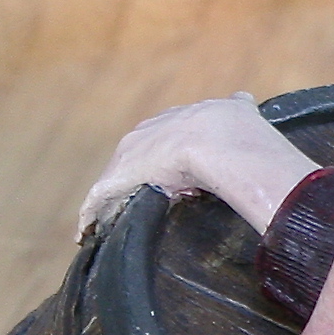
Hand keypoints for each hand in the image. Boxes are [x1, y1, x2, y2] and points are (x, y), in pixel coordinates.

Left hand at [78, 93, 315, 239]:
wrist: (218, 140)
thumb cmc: (235, 130)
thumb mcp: (239, 113)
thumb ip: (239, 110)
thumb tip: (244, 101)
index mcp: (176, 118)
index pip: (165, 137)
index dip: (168, 158)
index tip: (172, 177)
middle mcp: (148, 132)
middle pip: (136, 157)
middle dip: (139, 178)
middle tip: (145, 203)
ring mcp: (129, 155)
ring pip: (116, 180)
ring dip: (115, 200)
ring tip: (114, 222)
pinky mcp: (115, 179)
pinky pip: (99, 199)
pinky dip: (93, 216)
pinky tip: (89, 233)